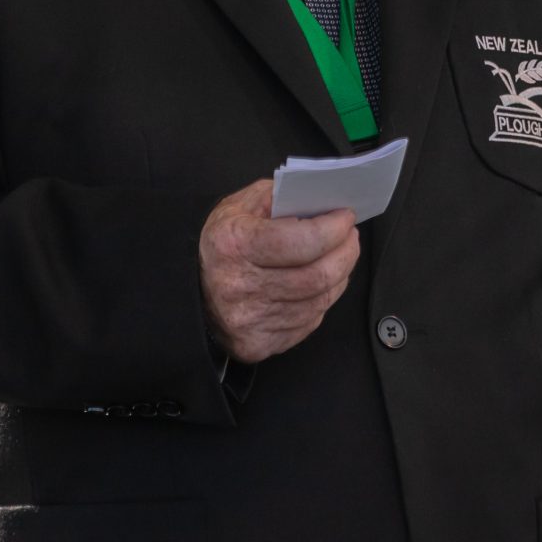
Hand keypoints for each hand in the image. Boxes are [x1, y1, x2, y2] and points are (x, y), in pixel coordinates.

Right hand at [198, 179, 360, 364]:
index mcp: (235, 244)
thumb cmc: (222, 245)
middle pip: (317, 275)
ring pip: (318, 302)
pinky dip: (322, 301)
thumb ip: (278, 196)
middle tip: (351, 237)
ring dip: (340, 277)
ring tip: (340, 258)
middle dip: (346, 252)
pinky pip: (308, 323)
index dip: (333, 229)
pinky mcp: (258, 344)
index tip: (346, 218)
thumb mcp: (238, 207)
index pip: (301, 240)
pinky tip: (320, 285)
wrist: (191, 292)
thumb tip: (322, 199)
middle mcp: (240, 285)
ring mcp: (249, 320)